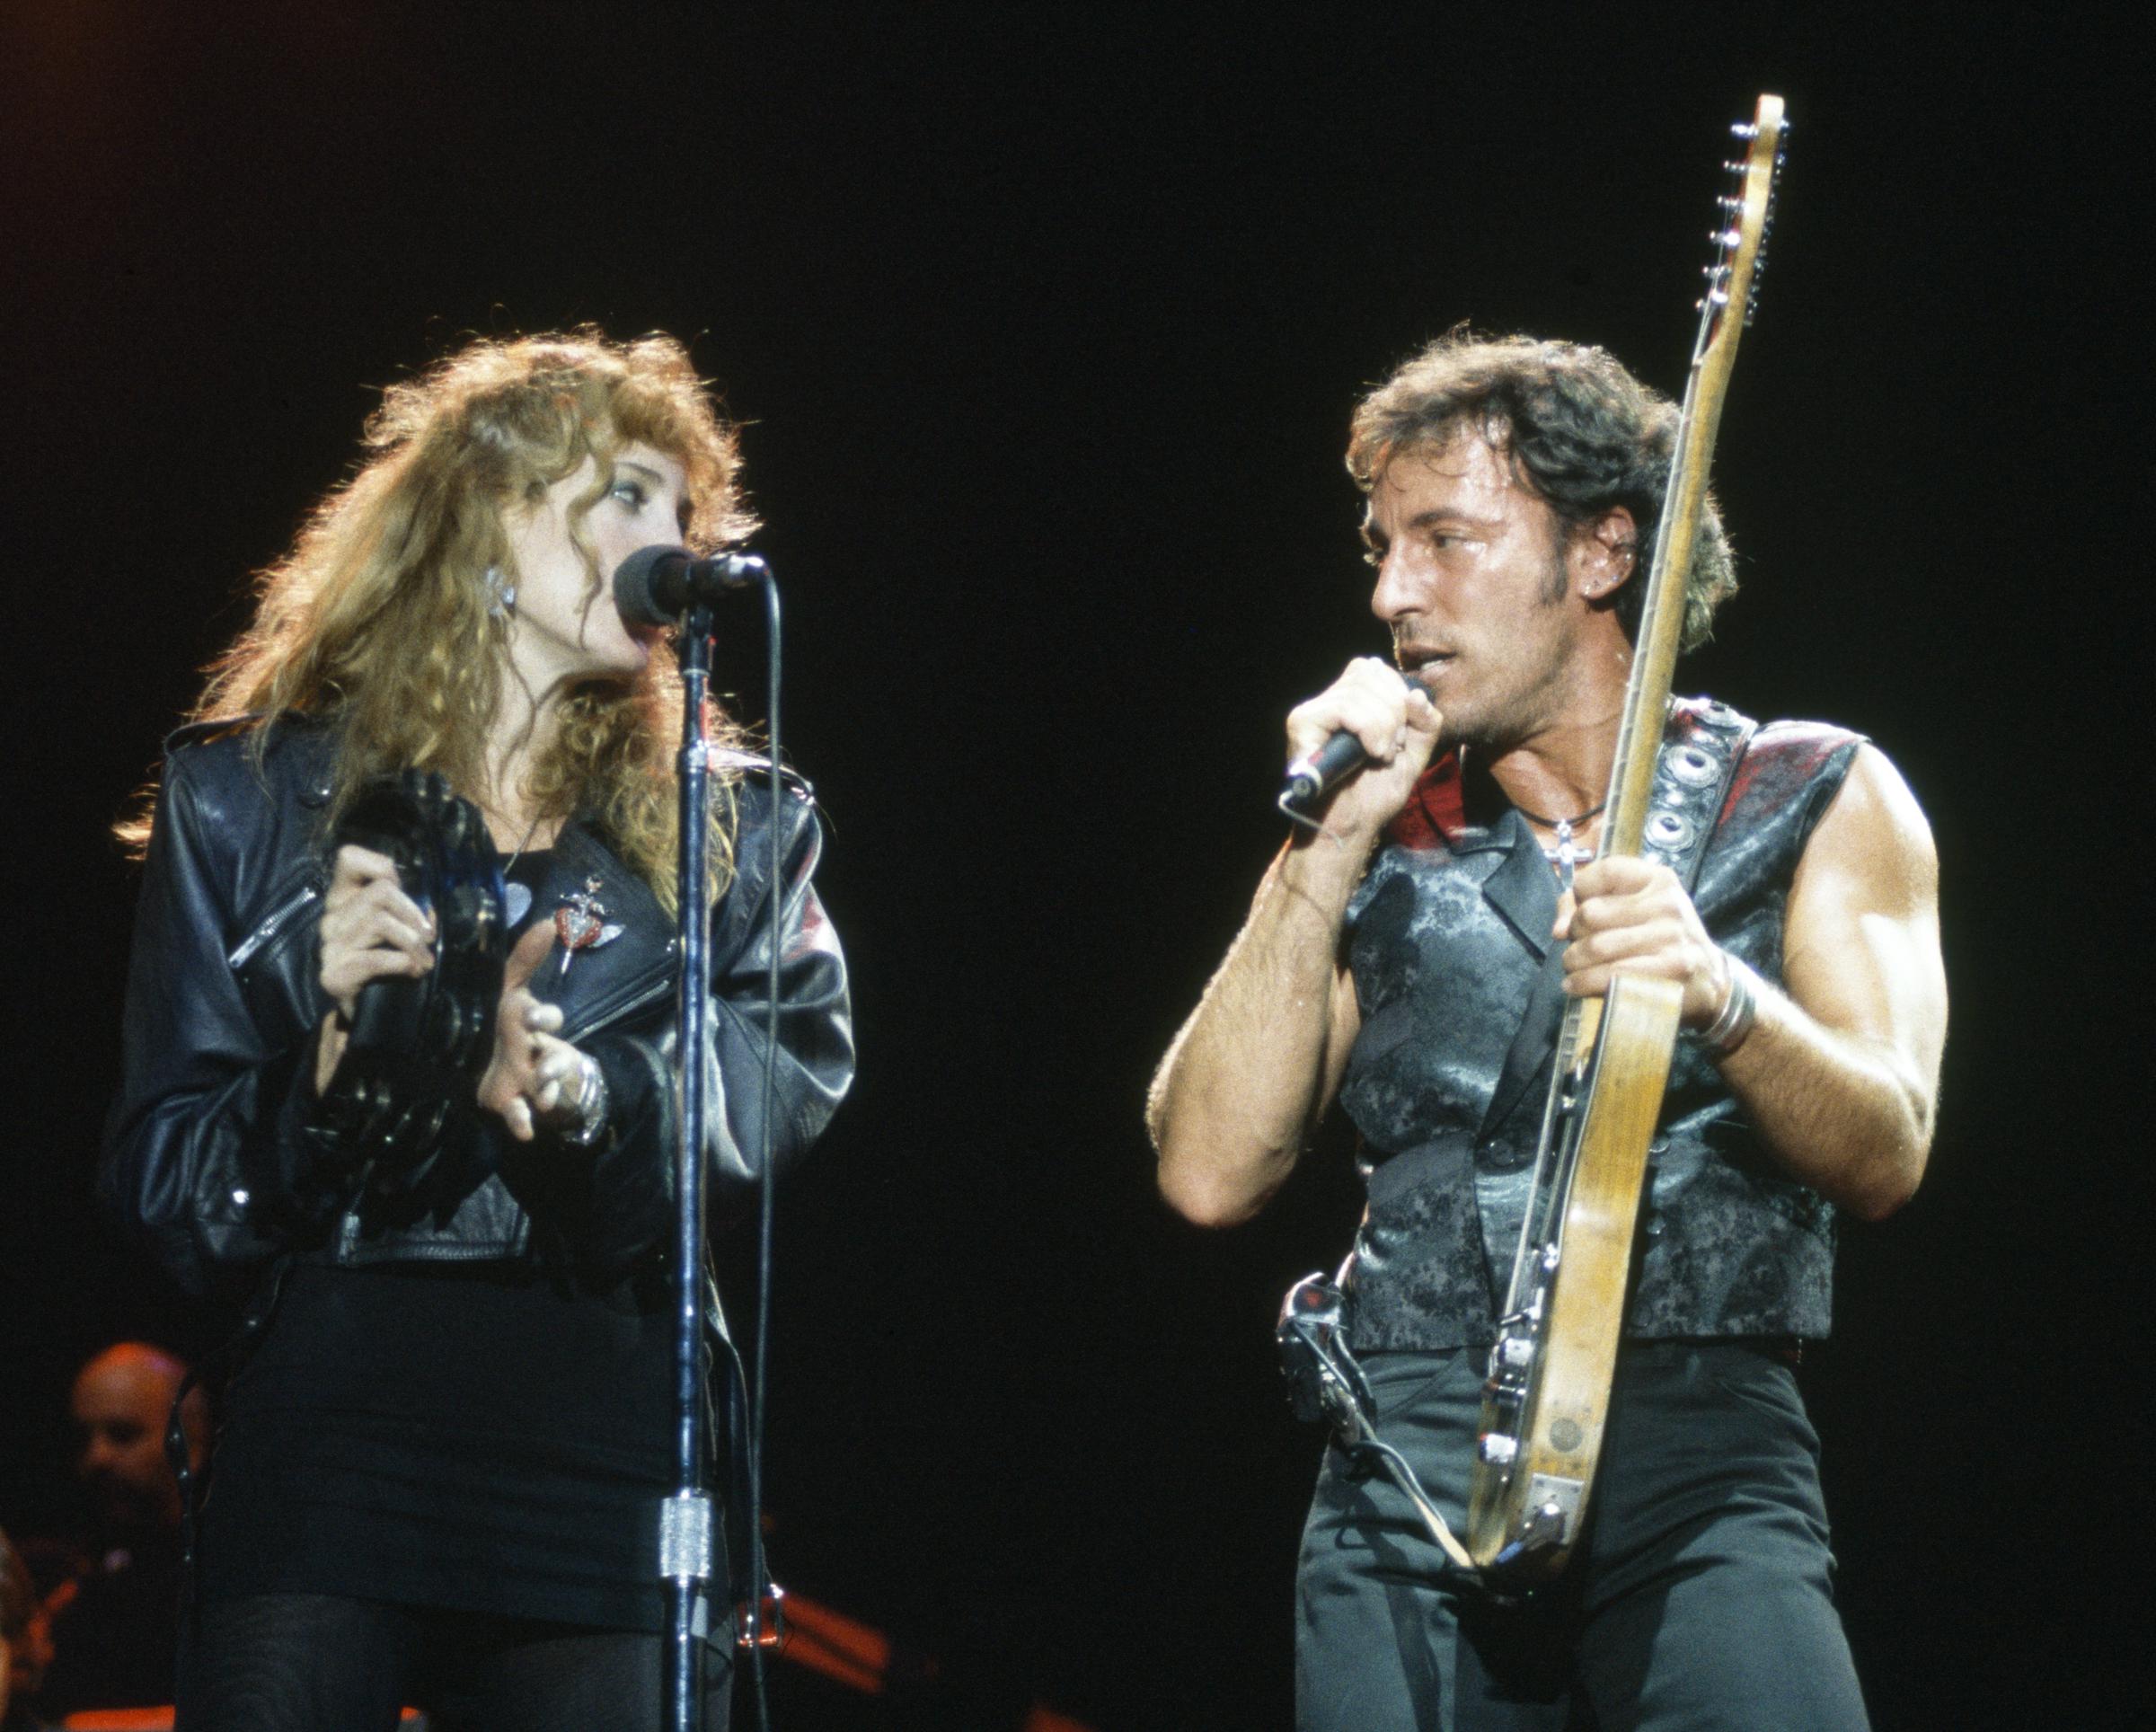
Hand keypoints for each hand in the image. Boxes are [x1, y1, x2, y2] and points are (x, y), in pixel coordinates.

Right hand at [314, 844, 435, 1092]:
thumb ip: (408, 910)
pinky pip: (375, 958)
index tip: (402, 886)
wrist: (372, 1020)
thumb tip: (431, 908)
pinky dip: (403, 963)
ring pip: (380, 921)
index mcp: (344, 900)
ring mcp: (329, 947)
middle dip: (414, 913)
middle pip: (381, 892)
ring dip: (413, 941)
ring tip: (425, 960)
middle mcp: (331, 919)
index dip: (380, 865)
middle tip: (429, 937)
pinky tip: (414, 972)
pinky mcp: (334, 975)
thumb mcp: (400, 931)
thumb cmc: (391, 968)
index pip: (349, 858)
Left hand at [476, 922, 593, 1141]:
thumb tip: (547, 920)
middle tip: (543, 1066)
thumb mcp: (509, 989)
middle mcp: (535, 1051)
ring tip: (538, 1095)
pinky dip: (523, 1122)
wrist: (492, 1060)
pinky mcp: (512, 1101)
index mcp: (532, 1023)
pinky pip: (521, 1113)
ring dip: (544, 1090)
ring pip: (543, 1084)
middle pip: (553, 1055)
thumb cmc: (505, 1021)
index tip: (533, 1018)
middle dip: (552, 1061)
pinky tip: (524, 1131)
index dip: (543, 1017)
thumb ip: (524, 958)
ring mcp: (527, 1078)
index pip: (547, 1018)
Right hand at [1284, 656, 1443, 845]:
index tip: (1400, 736)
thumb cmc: (1374, 796)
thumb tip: (1417, 695)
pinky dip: (1368, 728)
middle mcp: (1326, 701)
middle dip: (1394, 711)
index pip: (1374, 668)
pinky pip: (1344, 707)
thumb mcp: (1413, 755)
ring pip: (1359, 690)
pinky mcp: (1302, 724)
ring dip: (1383, 725)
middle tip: (1390, 748)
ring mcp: (1312, 711)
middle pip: (1369, 672)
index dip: (1397, 695)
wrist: (1350, 826)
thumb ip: (1425, 723)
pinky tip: (1371, 752)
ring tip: (1379, 755)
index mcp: (1349, 702)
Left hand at [1554, 856, 1731, 1027]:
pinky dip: (1584, 983)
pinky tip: (1576, 986)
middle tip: (1574, 950)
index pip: (1605, 871)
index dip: (1579, 893)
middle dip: (1573, 935)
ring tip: (1572, 971)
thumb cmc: (1661, 942)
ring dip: (1573, 963)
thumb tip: (1559, 928)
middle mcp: (1667, 903)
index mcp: (1658, 879)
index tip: (1578, 914)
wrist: (1709, 981)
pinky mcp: (1671, 969)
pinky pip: (1611, 974)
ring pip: (1595, 947)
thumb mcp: (1636, 911)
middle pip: (1591, 913)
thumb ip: (1592, 904)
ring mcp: (1671, 936)